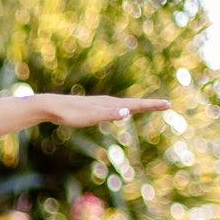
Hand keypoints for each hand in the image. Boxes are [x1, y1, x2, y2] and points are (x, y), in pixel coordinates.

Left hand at [34, 94, 172, 126]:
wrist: (51, 107)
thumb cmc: (70, 114)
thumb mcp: (90, 117)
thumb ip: (108, 115)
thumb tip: (127, 112)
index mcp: (110, 105)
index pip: (136, 105)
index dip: (152, 105)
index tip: (168, 104)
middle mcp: (108, 102)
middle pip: (134, 104)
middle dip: (150, 105)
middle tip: (166, 105)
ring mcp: (101, 104)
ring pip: (124, 105)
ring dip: (139, 106)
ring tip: (149, 107)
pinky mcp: (93, 108)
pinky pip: (114, 108)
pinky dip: (124, 109)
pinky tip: (122, 111)